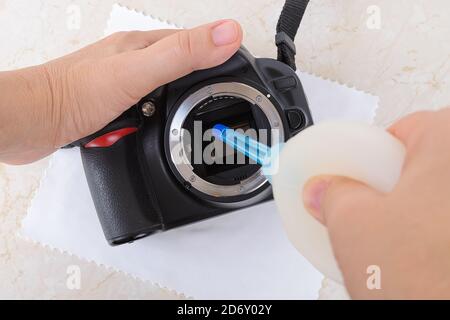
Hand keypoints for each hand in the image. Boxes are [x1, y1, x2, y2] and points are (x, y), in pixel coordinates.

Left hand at [0, 20, 242, 163]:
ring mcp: (121, 84)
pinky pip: (144, 110)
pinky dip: (155, 120)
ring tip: (194, 118)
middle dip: (199, 86)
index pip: (192, 43)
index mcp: (143, 46)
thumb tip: (226, 32)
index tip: (237, 67)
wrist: (32, 122)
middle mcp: (133, 62)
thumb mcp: (140, 71)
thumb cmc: (75, 93)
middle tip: (220, 98)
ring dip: (176, 107)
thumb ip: (184, 54)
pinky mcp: (111, 106)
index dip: (217, 54)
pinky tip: (157, 127)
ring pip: (162, 94)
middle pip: (179, 70)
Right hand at [303, 108, 449, 298]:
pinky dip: (434, 233)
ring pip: (436, 196)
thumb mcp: (353, 223)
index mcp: (449, 139)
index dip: (369, 157)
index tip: (357, 177)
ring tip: (399, 242)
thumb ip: (331, 194)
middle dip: (393, 188)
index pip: (399, 130)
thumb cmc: (432, 278)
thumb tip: (324, 190)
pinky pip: (442, 221)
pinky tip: (422, 256)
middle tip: (376, 214)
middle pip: (420, 163)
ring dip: (416, 213)